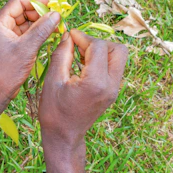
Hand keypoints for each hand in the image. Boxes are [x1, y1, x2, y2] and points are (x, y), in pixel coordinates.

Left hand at [0, 0, 60, 107]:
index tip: (53, 3)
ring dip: (41, 24)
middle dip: (41, 13)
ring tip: (57, 26)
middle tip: (58, 17)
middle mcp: (1, 26)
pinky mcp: (12, 45)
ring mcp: (7, 36)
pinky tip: (50, 35)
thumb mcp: (27, 48)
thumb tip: (56, 14)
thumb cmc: (7, 70)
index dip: (36, 0)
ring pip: (26, 23)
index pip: (18, 2)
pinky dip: (38, 33)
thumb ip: (42, 29)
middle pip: (23, 12)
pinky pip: (26, 34)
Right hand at [39, 29, 127, 146]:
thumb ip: (62, 54)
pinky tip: (84, 65)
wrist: (64, 137)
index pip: (99, 46)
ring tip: (80, 56)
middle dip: (98, 42)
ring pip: (118, 57)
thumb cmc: (54, 111)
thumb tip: (68, 35)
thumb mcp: (53, 80)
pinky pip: (113, 66)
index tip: (69, 36)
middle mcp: (111, 85)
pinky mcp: (113, 91)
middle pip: (118, 49)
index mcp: (96, 83)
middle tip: (79, 47)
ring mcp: (115, 89)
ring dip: (101, 50)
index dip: (83, 37)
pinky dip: (101, 60)